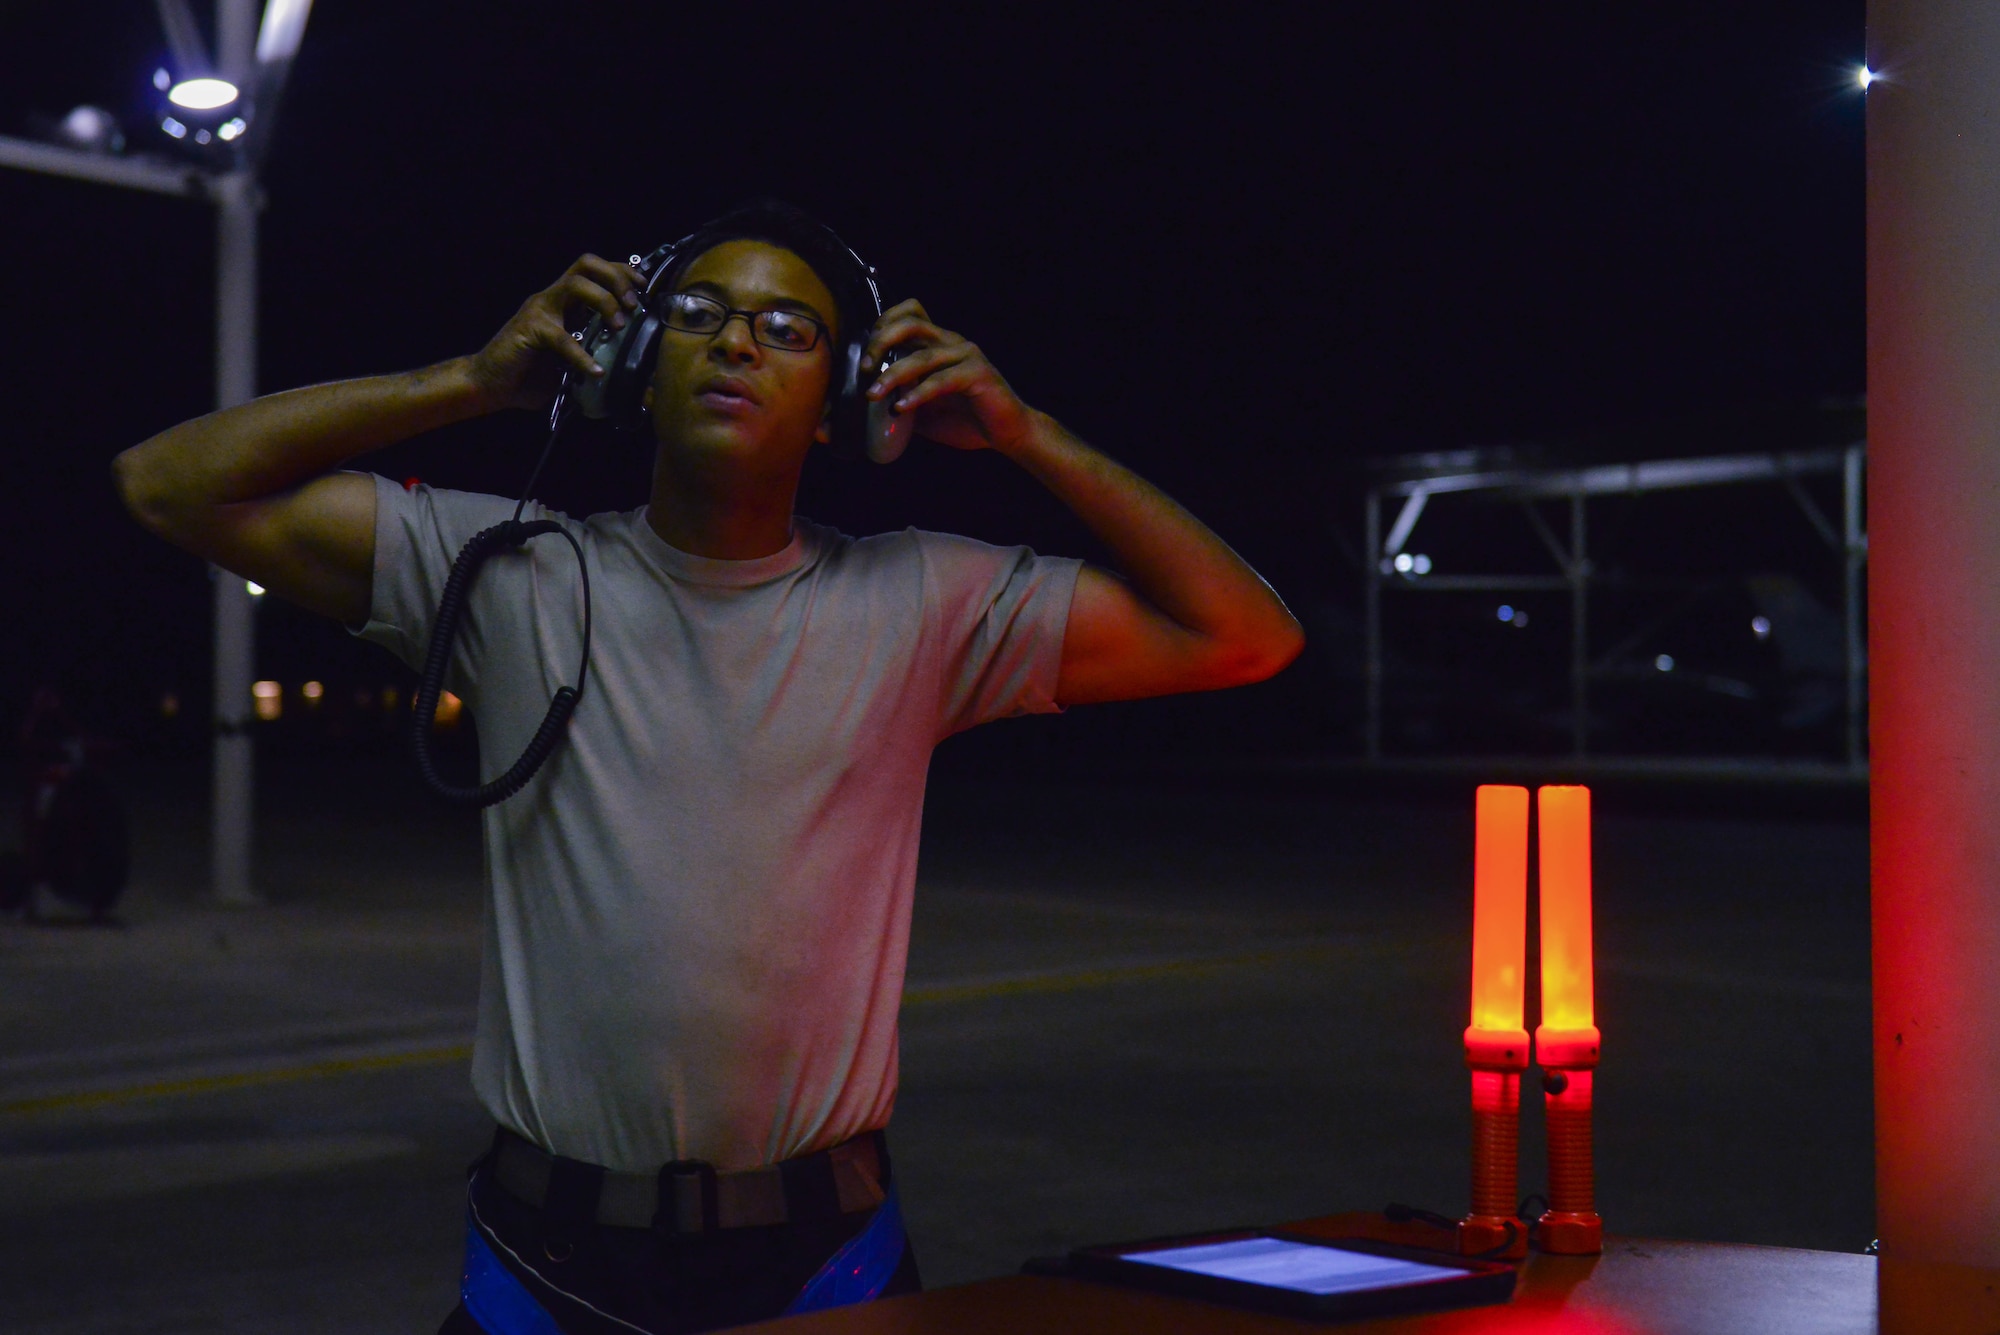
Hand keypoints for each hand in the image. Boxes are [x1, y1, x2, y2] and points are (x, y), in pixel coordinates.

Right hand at [466, 254, 645, 410]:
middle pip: (586, 264)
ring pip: (575, 285)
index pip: (594, 270)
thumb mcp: (571, 362)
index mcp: (563, 302)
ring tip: (618, 325)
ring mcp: (539, 311)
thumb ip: (594, 355)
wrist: (488, 384)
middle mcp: (552, 299)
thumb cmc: (529, 374)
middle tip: (632, 305)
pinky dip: (582, 355)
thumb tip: (630, 371)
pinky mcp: (530, 330)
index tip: (643, 289)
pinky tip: (595, 371)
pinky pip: (562, 337)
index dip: (621, 273)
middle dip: (616, 278)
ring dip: (603, 301)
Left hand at [863, 300, 1033, 452]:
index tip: (865, 356)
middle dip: (881, 342)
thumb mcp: (924, 409)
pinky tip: (902, 408)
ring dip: (893, 374)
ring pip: (922, 355)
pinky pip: (942, 380)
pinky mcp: (978, 374)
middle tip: (865, 368)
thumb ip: (901, 398)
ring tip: (874, 394)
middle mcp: (952, 342)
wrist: (1008, 433)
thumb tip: (866, 405)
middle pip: (911, 323)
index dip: (883, 326)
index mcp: (939, 344)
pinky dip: (918, 394)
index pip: (909, 314)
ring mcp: (966, 356)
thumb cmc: (966, 419)